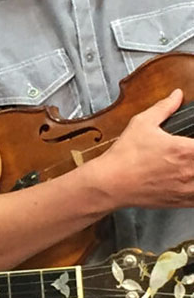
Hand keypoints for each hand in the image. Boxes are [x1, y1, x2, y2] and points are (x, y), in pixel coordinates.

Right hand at [91, 89, 193, 208]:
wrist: (111, 184)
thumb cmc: (125, 156)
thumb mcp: (142, 124)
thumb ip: (164, 108)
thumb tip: (176, 95)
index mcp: (186, 150)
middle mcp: (191, 171)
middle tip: (191, 153)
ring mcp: (188, 189)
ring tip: (190, 164)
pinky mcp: (182, 202)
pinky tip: (190, 179)